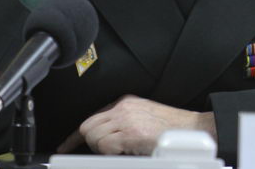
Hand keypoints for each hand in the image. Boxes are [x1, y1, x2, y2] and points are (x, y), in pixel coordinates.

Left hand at [57, 94, 216, 155]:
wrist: (190, 131)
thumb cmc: (170, 129)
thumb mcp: (142, 118)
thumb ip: (122, 123)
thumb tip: (103, 138)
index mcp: (125, 102)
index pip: (92, 117)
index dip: (75, 136)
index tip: (64, 147)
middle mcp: (123, 107)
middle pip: (88, 126)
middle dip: (91, 143)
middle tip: (107, 151)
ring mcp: (126, 119)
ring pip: (94, 136)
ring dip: (102, 149)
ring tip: (121, 151)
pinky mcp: (131, 132)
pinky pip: (106, 144)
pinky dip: (110, 152)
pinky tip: (126, 151)